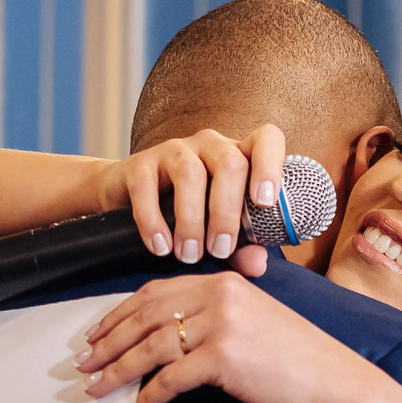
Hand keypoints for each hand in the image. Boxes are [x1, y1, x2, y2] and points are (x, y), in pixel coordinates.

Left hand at [79, 268, 389, 402]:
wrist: (341, 388)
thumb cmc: (301, 365)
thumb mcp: (257, 326)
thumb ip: (218, 321)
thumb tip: (171, 342)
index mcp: (225, 281)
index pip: (156, 291)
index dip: (119, 314)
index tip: (96, 334)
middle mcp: (220, 294)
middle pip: (145, 315)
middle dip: (107, 341)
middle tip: (81, 362)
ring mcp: (223, 323)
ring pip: (151, 345)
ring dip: (117, 369)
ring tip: (95, 388)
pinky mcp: (225, 357)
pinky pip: (171, 377)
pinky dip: (149, 395)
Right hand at [93, 125, 285, 267]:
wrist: (131, 202)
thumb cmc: (191, 218)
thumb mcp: (221, 234)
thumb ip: (242, 250)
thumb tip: (258, 263)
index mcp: (239, 157)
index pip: (266, 140)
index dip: (270, 165)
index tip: (266, 202)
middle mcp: (210, 146)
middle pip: (230, 163)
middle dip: (227, 213)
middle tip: (220, 250)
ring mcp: (175, 151)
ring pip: (191, 174)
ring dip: (192, 220)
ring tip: (189, 255)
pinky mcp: (141, 164)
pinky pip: (147, 188)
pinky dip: (154, 222)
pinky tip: (161, 247)